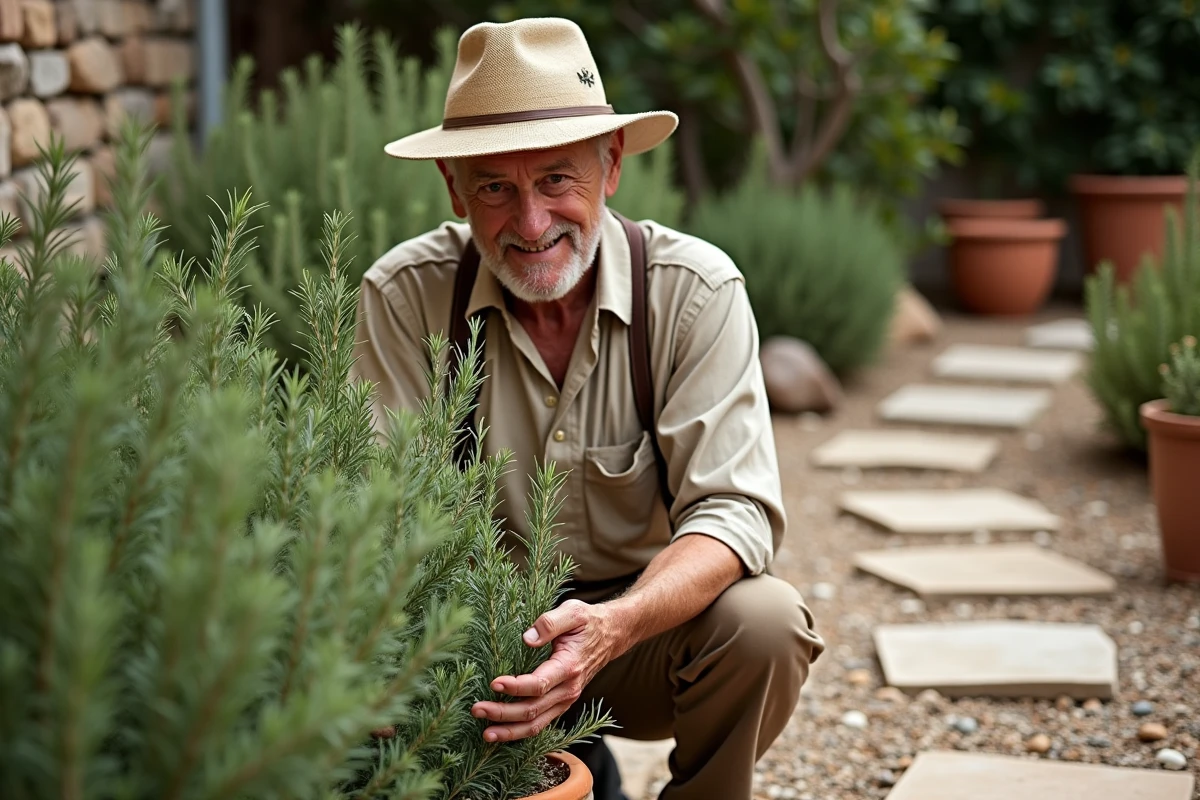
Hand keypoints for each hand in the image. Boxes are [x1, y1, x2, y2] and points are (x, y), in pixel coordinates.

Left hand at [470, 599, 620, 742]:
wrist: (611, 635)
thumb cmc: (588, 622)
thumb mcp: (573, 612)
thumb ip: (550, 623)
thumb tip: (527, 638)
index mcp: (569, 667)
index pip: (539, 684)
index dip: (515, 687)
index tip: (493, 683)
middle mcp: (568, 689)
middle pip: (532, 710)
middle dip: (503, 713)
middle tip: (476, 709)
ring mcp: (565, 700)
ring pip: (536, 724)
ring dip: (509, 730)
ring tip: (485, 732)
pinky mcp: (561, 703)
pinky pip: (540, 724)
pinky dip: (520, 732)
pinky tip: (501, 732)